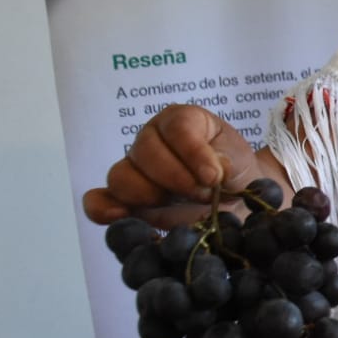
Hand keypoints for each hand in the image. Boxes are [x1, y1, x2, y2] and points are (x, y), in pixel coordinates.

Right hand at [82, 105, 282, 228]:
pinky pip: (99, 201)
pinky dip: (104, 209)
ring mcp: (134, 169)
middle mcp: (151, 140)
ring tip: (175, 204)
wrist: (232, 199)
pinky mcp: (125, 200)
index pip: (177, 128)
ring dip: (150, 194)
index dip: (193, 153)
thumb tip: (211, 173)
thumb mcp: (238, 159)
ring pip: (122, 176)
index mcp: (180, 121)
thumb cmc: (233, 171)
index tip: (213, 176)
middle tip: (203, 194)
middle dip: (177, 179)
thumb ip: (226, 160)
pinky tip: (120, 216)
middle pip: (146, 152)